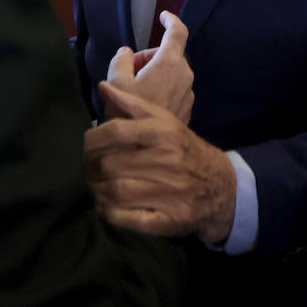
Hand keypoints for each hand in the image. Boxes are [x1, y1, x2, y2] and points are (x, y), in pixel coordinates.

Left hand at [84, 82, 235, 242]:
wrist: (220, 186)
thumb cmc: (183, 150)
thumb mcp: (165, 122)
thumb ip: (133, 104)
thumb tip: (103, 87)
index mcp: (164, 133)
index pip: (116, 131)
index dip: (92, 139)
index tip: (85, 145)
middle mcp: (168, 161)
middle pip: (111, 164)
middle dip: (90, 168)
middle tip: (86, 169)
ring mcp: (170, 192)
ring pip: (116, 192)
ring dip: (96, 191)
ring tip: (93, 186)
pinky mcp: (169, 219)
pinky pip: (128, 218)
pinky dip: (109, 213)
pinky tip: (105, 205)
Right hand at [105, 11, 193, 122]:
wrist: (147, 151)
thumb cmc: (129, 113)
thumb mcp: (115, 82)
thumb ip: (121, 60)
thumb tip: (127, 53)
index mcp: (170, 63)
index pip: (178, 32)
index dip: (171, 20)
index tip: (163, 16)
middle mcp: (185, 75)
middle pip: (170, 54)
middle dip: (150, 56)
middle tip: (131, 70)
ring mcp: (189, 93)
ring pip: (173, 72)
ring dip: (156, 73)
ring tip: (135, 90)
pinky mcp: (188, 108)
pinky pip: (175, 88)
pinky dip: (162, 88)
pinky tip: (145, 104)